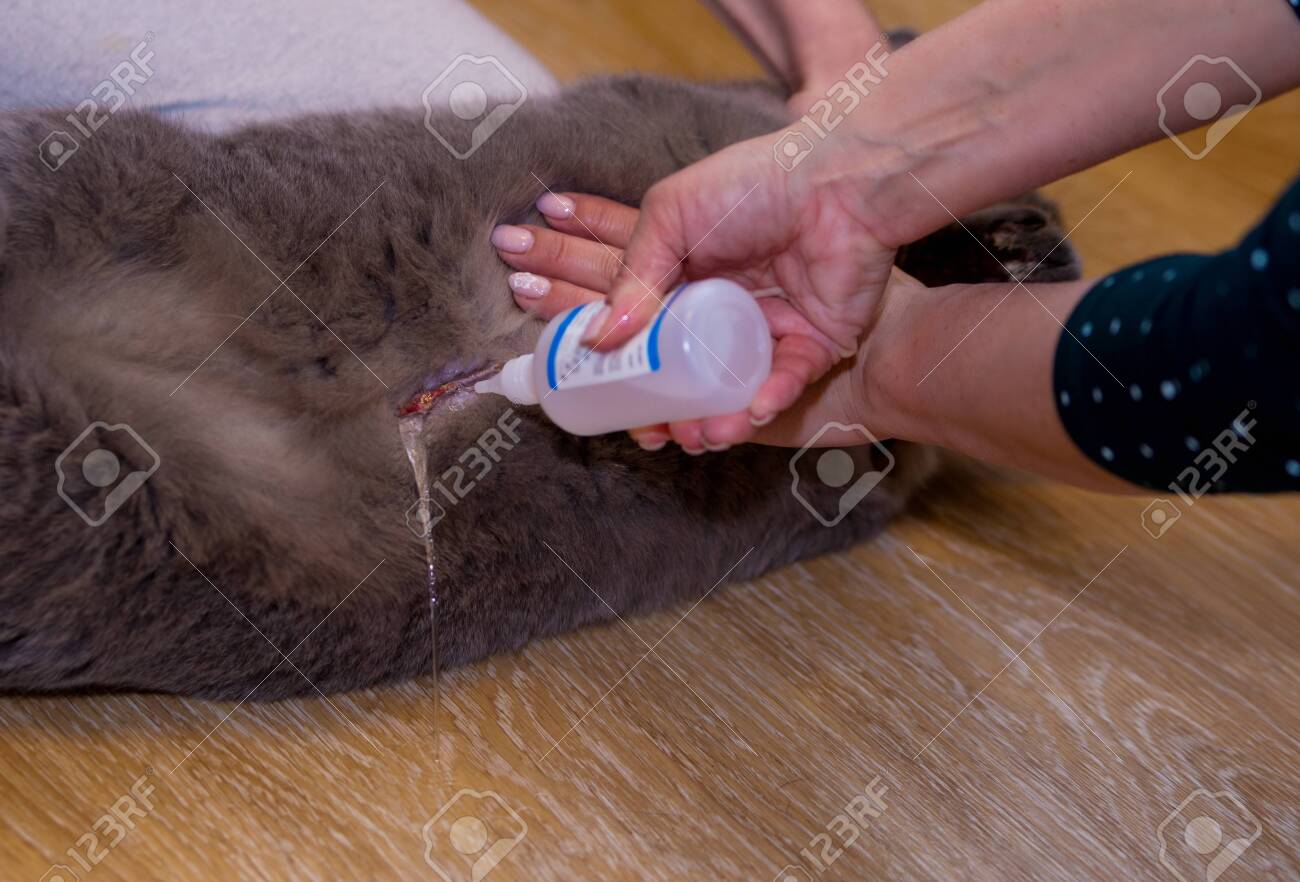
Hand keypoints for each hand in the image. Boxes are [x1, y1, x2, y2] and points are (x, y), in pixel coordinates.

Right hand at [584, 132, 894, 449]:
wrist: (836, 179)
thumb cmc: (752, 184)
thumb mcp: (670, 216)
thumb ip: (634, 275)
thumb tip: (596, 339)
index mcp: (693, 280)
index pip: (657, 338)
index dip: (635, 373)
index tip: (614, 402)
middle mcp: (732, 310)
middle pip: (696, 375)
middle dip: (674, 411)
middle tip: (654, 436)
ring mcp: (774, 329)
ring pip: (741, 389)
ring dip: (720, 419)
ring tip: (702, 436)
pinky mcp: (817, 342)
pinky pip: (791, 380)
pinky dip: (770, 398)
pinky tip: (751, 411)